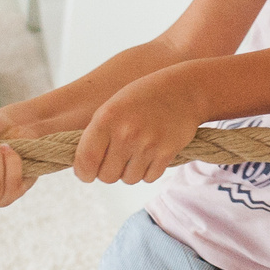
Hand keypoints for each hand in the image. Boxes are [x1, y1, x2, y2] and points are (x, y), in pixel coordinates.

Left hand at [74, 71, 204, 184]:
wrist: (185, 90)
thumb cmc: (144, 97)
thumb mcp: (114, 106)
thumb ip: (97, 133)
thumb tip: (84, 167)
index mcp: (106, 118)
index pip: (85, 160)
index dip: (84, 173)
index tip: (87, 174)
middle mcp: (126, 132)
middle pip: (107, 176)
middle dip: (109, 172)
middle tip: (115, 160)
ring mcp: (147, 144)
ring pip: (128, 179)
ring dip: (129, 172)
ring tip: (135, 153)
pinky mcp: (166, 153)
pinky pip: (149, 178)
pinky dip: (148, 171)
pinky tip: (150, 154)